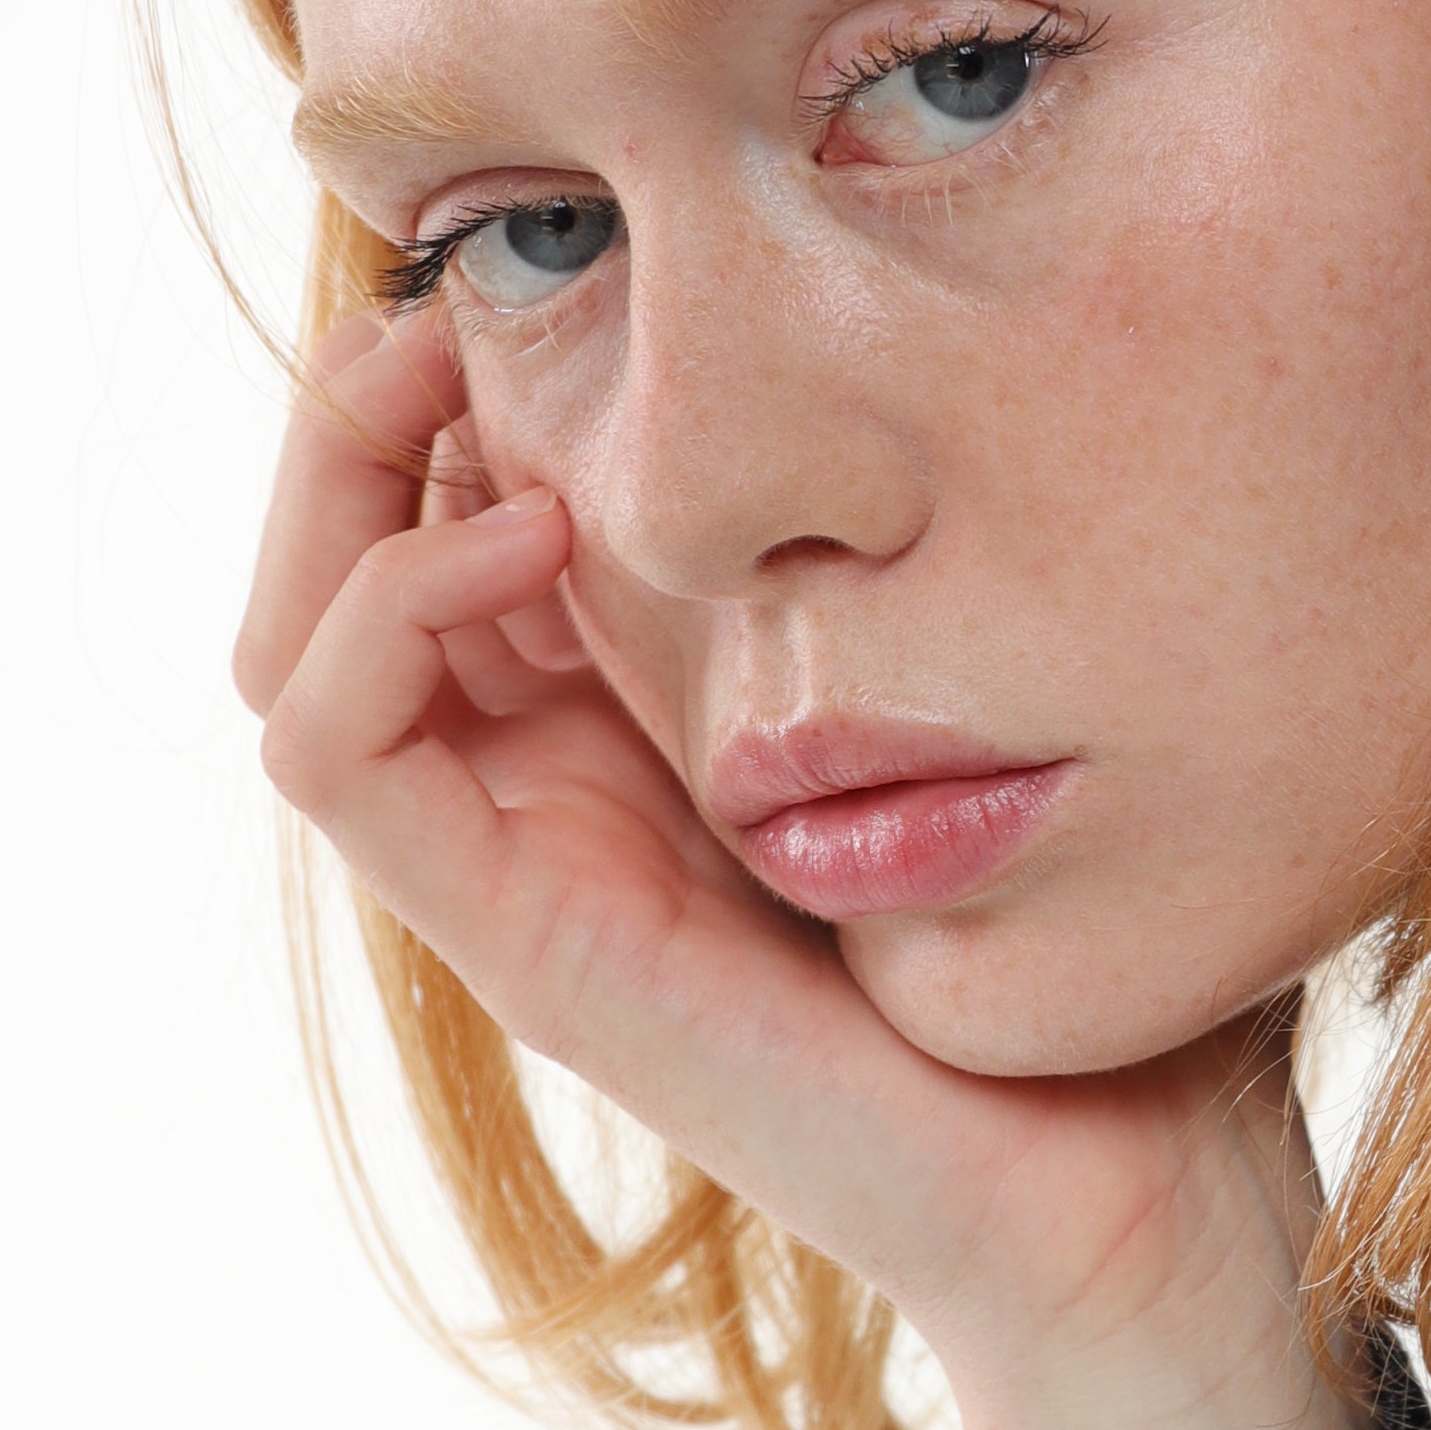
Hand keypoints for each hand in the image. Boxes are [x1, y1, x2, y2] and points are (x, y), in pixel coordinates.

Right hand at [235, 303, 1362, 1429]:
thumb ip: (914, 542)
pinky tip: (525, 526)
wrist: (1137, 1180)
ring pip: (294, 643)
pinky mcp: (526, 942)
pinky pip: (338, 751)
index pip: (445, 506)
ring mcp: (525, 864)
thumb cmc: (1100, 919)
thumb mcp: (991, 669)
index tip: (570, 248)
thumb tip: (903, 340)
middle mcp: (553, 785)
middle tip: (456, 288)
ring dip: (336, 480)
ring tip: (456, 373)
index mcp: (640, 716)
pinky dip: (385, 610)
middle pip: (331, 556)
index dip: (460, 363)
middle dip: (356, 397)